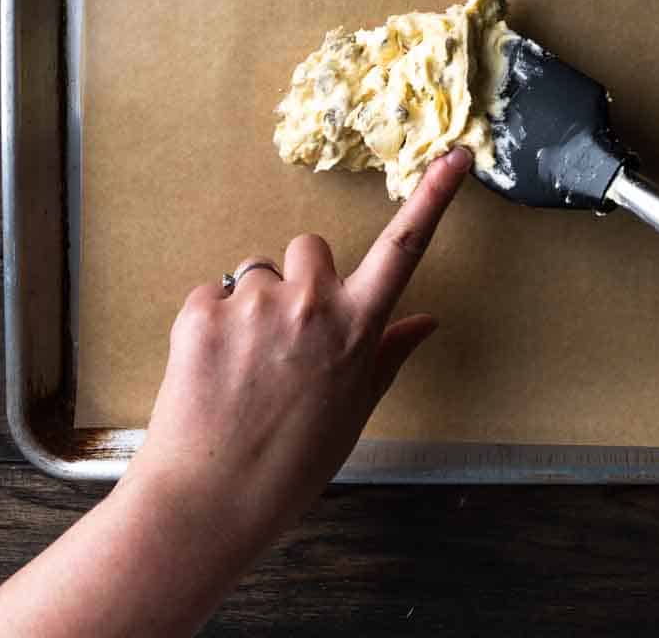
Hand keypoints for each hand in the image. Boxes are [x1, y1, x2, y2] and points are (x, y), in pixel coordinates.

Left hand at [0, 146, 471, 637]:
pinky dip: (209, 324)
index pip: (405, 247)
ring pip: (255, 273)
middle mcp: (311, 303)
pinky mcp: (201, 311)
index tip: (457, 155)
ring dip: (251, 306)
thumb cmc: (290, 465)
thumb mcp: (355, 411)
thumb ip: (388, 353)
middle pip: (307, 249)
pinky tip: (210, 370)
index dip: (434, 197)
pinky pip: (210, 294)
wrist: (207, 504)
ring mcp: (255, 304)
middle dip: (297, 279)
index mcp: (356, 328)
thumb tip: (427, 320)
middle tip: (284, 336)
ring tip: (242, 365)